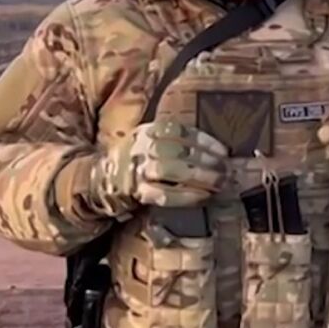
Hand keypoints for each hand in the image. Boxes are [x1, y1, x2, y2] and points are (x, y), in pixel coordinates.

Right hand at [90, 121, 228, 216]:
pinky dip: (186, 196)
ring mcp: (136, 170)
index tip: (223, 151)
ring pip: (171, 170)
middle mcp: (141, 148)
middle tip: (226, 170)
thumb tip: (214, 151)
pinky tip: (203, 197)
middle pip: (178, 150)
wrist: (102, 181)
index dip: (204, 140)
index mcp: (146, 132)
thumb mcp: (149, 142)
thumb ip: (174, 142)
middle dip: (206, 161)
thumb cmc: (137, 161)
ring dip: (200, 177)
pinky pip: (163, 194)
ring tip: (219, 183)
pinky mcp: (136, 192)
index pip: (179, 130)